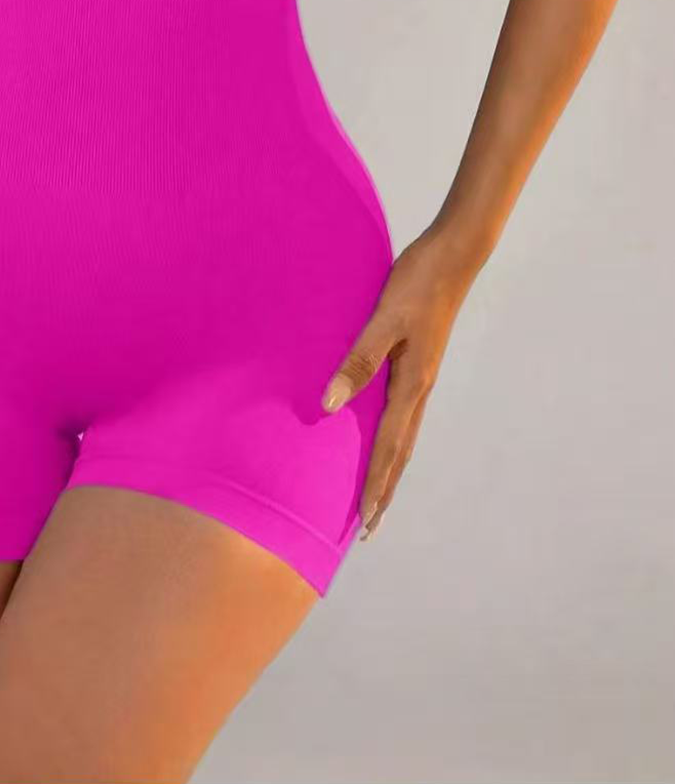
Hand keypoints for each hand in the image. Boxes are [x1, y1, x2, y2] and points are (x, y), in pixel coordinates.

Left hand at [320, 229, 474, 540]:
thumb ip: (359, 360)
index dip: (375, 485)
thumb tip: (331, 406)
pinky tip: (383, 434)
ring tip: (376, 494)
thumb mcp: (384, 319)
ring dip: (390, 468)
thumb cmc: (417, 283)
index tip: (364, 523)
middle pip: (400, 453)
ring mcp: (423, 376)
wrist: (453, 255)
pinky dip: (393, 437)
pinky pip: (404, 413)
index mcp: (412, 384)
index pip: (389, 448)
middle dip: (384, 490)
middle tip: (368, 528)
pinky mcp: (420, 361)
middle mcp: (420, 388)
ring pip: (404, 435)